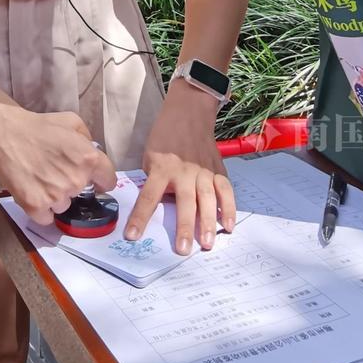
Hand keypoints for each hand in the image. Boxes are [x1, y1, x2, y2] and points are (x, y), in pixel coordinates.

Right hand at [0, 105, 116, 224]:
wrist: (5, 133)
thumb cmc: (39, 126)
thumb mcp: (73, 122)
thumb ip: (89, 140)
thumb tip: (94, 156)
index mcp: (89, 158)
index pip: (108, 181)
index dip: (99, 179)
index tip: (91, 178)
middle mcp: (76, 180)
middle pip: (83, 193)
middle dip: (73, 184)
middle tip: (56, 169)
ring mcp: (56, 196)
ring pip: (65, 206)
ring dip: (56, 197)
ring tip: (41, 178)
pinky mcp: (36, 206)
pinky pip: (47, 218)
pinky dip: (42, 209)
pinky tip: (34, 191)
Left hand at [124, 83, 235, 254]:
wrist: (189, 113)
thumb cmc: (165, 136)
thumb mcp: (150, 155)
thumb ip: (154, 180)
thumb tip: (156, 208)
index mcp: (161, 168)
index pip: (148, 197)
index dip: (140, 217)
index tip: (132, 236)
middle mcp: (184, 172)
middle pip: (184, 202)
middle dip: (184, 227)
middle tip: (183, 250)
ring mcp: (203, 171)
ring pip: (208, 199)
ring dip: (209, 223)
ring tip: (208, 244)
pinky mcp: (218, 170)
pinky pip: (225, 191)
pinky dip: (230, 208)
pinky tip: (229, 226)